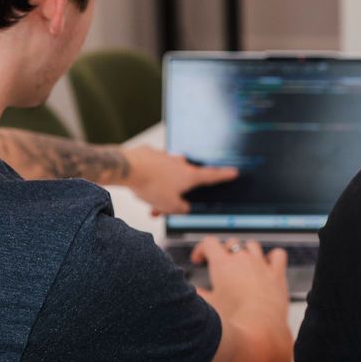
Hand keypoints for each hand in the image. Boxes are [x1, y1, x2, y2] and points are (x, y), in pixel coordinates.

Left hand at [124, 145, 238, 214]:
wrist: (127, 168)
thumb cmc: (151, 186)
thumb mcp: (170, 206)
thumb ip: (180, 209)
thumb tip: (184, 207)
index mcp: (189, 175)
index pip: (212, 176)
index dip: (224, 175)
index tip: (233, 172)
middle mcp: (180, 163)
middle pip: (183, 180)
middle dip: (175, 193)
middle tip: (163, 207)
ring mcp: (165, 156)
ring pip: (166, 175)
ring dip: (160, 187)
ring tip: (148, 200)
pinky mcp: (149, 153)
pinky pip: (153, 167)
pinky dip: (150, 176)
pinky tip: (140, 183)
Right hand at [192, 238, 292, 361]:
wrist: (260, 334)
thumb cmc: (232, 322)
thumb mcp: (207, 307)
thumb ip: (197, 296)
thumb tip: (190, 292)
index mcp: (223, 264)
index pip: (209, 243)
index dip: (202, 250)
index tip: (199, 261)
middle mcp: (243, 260)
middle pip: (231, 244)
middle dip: (223, 252)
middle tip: (220, 268)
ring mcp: (262, 265)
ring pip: (253, 245)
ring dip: (245, 251)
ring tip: (241, 265)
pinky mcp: (278, 276)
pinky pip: (278, 255)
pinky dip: (272, 256)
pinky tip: (268, 263)